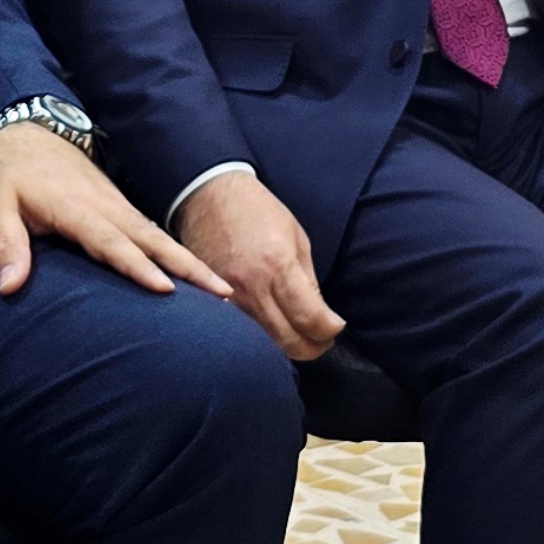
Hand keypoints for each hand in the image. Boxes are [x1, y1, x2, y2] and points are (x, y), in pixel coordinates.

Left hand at [0, 119, 233, 302]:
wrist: (32, 132)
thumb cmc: (13, 174)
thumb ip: (6, 244)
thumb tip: (9, 287)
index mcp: (77, 210)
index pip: (111, 242)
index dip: (137, 266)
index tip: (165, 288)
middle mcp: (107, 208)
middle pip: (153, 241)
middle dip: (188, 267)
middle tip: (223, 294)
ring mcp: (119, 206)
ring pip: (160, 238)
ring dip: (192, 262)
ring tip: (224, 291)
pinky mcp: (122, 207)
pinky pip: (155, 233)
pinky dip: (178, 254)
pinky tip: (196, 274)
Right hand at [175, 169, 346, 360]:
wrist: (208, 196)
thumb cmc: (256, 209)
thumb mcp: (296, 236)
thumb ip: (307, 278)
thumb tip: (318, 313)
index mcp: (278, 267)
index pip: (311, 319)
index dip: (330, 330)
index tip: (336, 326)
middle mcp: (253, 288)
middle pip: (289, 343)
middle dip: (313, 348)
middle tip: (322, 339)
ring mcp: (230, 299)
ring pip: (265, 344)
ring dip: (289, 345)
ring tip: (301, 334)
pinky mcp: (213, 301)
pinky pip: (243, 332)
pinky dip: (263, 337)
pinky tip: (273, 327)